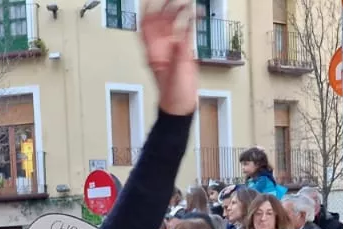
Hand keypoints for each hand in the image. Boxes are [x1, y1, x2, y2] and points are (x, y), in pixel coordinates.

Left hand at [139, 0, 196, 115]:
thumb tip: (178, 39)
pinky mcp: (184, 51)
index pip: (146, 27)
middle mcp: (161, 47)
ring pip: (174, 24)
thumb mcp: (174, 74)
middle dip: (166, 7)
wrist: (181, 105)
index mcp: (153, 51)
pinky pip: (187, 32)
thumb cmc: (172, 94)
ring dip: (179, 13)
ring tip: (188, 3)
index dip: (147, 12)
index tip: (150, 0)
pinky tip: (197, 15)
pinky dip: (191, 22)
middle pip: (161, 22)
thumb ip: (177, 55)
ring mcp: (172, 48)